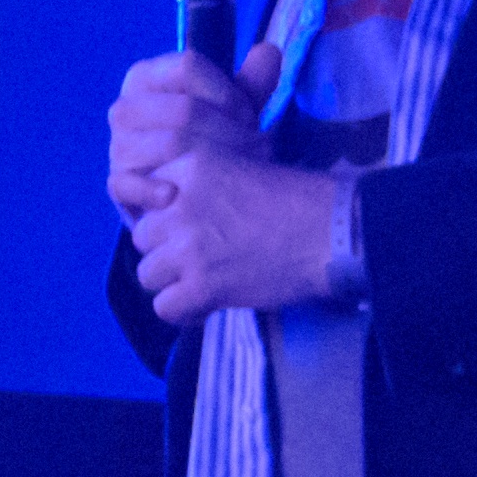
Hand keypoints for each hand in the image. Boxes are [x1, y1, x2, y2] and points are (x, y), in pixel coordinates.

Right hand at [108, 41, 280, 217]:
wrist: (181, 189)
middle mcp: (125, 107)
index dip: (227, 90)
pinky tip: (175, 195)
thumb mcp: (229, 111)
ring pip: (165, 144)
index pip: (187, 66)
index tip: (248, 115)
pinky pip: (127, 184)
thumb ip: (249, 84)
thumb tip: (269, 51)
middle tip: (254, 147)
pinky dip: (152, 190)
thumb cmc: (206, 138)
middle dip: (227, 129)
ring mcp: (118, 146)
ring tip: (238, 171)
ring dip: (211, 161)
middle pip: (182, 108)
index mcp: (146, 77)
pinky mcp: (117, 183)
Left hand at [110, 43, 340, 321]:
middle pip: (143, 235)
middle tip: (199, 258)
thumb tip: (172, 205)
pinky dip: (184, 313)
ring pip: (148, 273)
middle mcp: (178, 204)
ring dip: (173, 282)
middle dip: (167, 250)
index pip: (145, 194)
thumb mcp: (242, 163)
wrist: (333, 231)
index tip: (186, 226)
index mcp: (187, 166)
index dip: (164, 215)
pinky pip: (165, 308)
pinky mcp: (201, 286)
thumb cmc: (299, 197)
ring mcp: (187, 247)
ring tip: (202, 283)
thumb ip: (200, 183)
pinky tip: (204, 307)